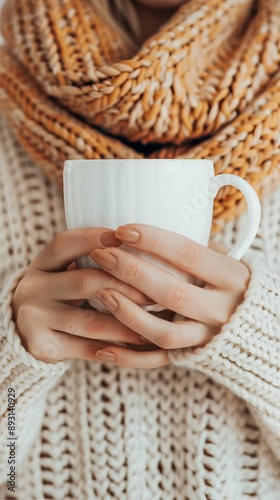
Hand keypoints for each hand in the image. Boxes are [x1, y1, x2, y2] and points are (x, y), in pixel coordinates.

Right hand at [11, 228, 153, 362]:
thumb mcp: (64, 272)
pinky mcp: (43, 346)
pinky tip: (138, 344)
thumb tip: (141, 245)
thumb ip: (92, 260)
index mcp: (42, 264)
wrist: (28, 333)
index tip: (123, 237)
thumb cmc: (61, 295)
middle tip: (155, 293)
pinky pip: (86, 348)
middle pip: (85, 282)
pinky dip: (116, 347)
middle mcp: (33, 288)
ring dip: (127, 323)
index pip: (65, 244)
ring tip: (155, 323)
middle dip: (125, 286)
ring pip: (90, 321)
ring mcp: (35, 318)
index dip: (92, 237)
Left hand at [90, 224, 249, 368]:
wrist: (263, 328)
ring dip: (128, 314)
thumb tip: (158, 227)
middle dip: (131, 272)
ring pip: (164, 332)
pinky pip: (159, 360)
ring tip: (101, 293)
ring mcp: (208, 336)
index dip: (153, 241)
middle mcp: (222, 309)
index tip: (123, 230)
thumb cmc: (235, 285)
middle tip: (102, 255)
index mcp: (231, 277)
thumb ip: (199, 249)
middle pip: (171, 291)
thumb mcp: (228, 261)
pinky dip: (130, 358)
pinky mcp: (195, 356)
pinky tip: (103, 348)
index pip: (188, 254)